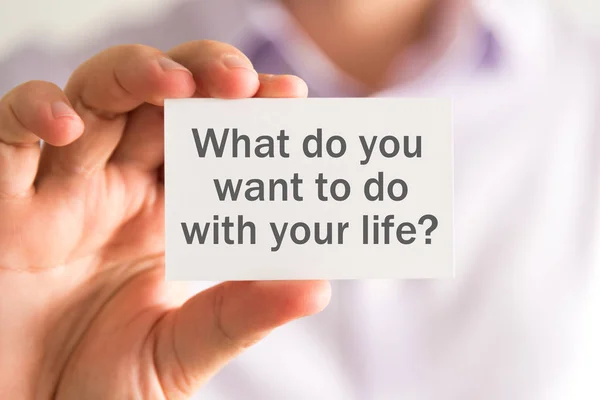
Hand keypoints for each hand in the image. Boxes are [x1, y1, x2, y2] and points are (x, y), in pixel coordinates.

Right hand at [0, 41, 329, 399]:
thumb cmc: (102, 390)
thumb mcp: (180, 352)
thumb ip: (240, 315)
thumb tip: (316, 286)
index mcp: (164, 218)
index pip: (211, 145)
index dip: (245, 116)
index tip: (290, 98)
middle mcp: (115, 190)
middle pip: (160, 103)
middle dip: (202, 77)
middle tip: (243, 81)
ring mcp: (58, 190)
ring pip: (95, 98)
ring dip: (136, 75)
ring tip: (179, 83)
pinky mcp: (1, 204)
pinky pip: (10, 137)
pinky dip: (36, 114)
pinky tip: (70, 126)